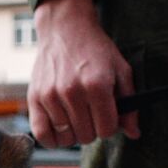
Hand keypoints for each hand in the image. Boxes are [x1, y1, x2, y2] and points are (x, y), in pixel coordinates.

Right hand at [29, 0, 139, 146]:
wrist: (65, 28)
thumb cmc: (95, 49)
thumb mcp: (120, 70)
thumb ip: (130, 103)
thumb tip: (133, 133)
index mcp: (97, 85)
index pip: (107, 129)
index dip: (110, 125)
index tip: (107, 115)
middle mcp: (72, 91)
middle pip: (87, 136)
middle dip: (93, 128)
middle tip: (91, 113)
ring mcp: (51, 95)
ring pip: (66, 138)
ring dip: (74, 132)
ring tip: (76, 117)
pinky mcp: (35, 98)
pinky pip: (42, 134)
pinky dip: (52, 139)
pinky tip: (60, 130)